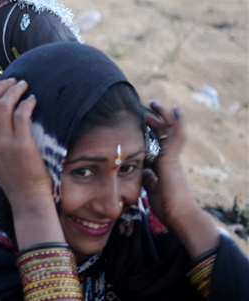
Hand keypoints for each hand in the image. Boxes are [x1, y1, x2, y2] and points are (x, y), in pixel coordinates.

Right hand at [0, 78, 64, 247]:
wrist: (26, 198)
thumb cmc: (14, 178)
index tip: (1, 89)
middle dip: (1, 86)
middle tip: (14, 81)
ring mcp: (4, 142)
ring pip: (4, 104)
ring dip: (15, 90)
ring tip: (25, 86)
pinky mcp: (22, 144)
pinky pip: (21, 114)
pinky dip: (27, 102)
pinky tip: (33, 100)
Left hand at [144, 102, 219, 257]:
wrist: (179, 216)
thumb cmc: (167, 206)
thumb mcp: (152, 189)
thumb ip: (150, 179)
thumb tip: (147, 172)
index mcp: (162, 164)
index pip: (156, 142)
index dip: (149, 130)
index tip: (140, 120)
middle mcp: (168, 158)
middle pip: (163, 133)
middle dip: (155, 119)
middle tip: (146, 106)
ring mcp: (172, 157)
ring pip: (170, 131)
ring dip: (164, 116)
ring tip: (155, 103)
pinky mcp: (173, 159)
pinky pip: (178, 137)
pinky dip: (177, 124)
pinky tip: (176, 112)